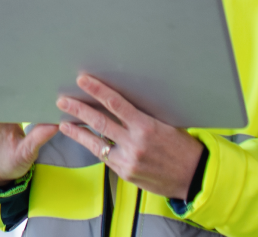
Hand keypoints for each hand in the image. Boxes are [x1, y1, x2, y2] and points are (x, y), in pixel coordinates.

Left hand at [57, 73, 204, 198]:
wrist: (194, 176)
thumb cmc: (183, 147)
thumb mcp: (167, 125)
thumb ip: (143, 117)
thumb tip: (122, 104)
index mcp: (146, 126)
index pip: (116, 104)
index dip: (97, 90)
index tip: (83, 80)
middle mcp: (135, 143)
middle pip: (99, 122)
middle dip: (79, 109)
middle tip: (63, 100)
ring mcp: (128, 160)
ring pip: (96, 143)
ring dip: (78, 131)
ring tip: (64, 122)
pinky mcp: (125, 173)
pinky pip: (105, 157)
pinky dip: (93, 146)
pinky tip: (83, 140)